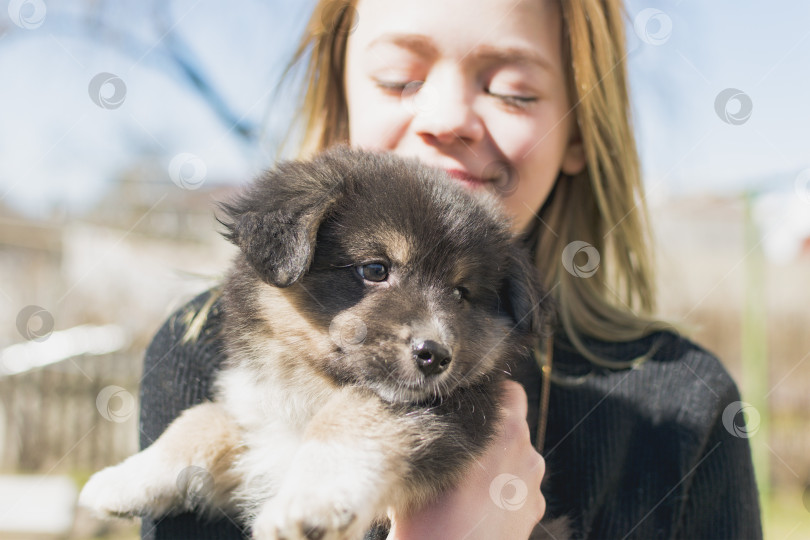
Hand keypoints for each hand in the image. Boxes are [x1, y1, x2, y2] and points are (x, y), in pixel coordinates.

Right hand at [388, 380, 545, 539]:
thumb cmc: (429, 516)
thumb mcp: (425, 458)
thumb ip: (439, 426)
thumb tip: (432, 409)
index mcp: (506, 431)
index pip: (510, 390)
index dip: (490, 394)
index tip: (468, 403)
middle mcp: (527, 453)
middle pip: (512, 425)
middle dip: (490, 431)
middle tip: (459, 444)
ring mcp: (534, 485)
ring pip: (516, 457)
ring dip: (497, 462)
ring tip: (464, 482)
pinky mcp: (534, 512)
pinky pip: (519, 486)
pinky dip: (503, 489)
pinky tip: (477, 504)